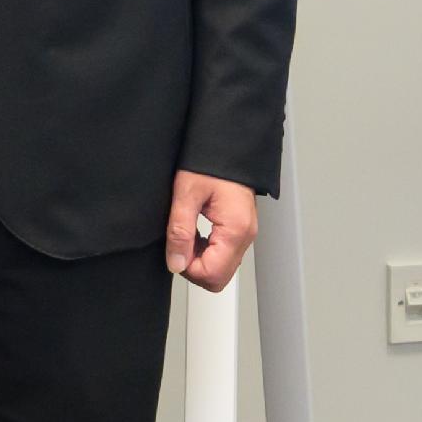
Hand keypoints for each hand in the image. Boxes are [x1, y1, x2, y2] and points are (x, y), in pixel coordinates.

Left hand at [168, 171, 256, 292]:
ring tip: (187, 236)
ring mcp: (246, 234)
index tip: (175, 250)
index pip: (212, 274)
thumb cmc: (210, 161)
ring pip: (223, 268)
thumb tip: (176, 263)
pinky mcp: (241, 229)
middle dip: (195, 269)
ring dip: (201, 260)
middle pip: (219, 278)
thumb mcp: (186, 194)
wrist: (227, 143)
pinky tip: (196, 234)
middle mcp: (246, 236)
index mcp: (235, 230)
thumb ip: (180, 231)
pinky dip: (208, 251)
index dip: (188, 269)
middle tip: (179, 246)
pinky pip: (225, 254)